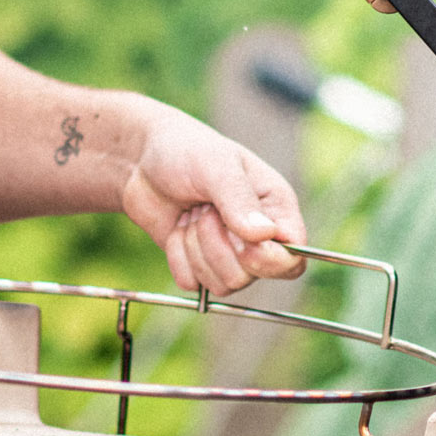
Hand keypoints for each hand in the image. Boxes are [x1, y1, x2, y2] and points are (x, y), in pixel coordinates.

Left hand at [119, 102, 306, 294]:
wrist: (143, 158)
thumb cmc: (187, 150)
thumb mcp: (216, 166)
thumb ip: (239, 200)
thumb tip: (264, 235)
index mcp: (276, 210)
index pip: (292, 259)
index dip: (266, 258)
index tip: (238, 236)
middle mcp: (258, 238)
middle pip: (252, 276)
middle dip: (218, 246)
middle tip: (203, 210)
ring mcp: (229, 254)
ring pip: (222, 284)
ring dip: (196, 249)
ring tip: (190, 215)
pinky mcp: (199, 265)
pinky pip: (192, 284)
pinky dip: (178, 257)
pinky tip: (177, 229)